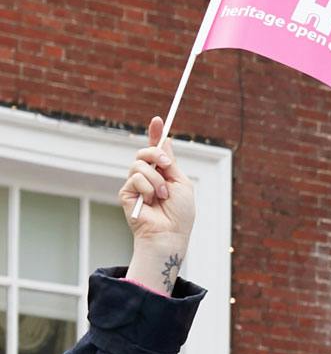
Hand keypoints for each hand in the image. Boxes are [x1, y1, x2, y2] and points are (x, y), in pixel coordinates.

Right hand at [119, 118, 193, 290]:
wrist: (169, 233)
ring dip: (156, 180)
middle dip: (155, 153)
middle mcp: (147, 176)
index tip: (158, 119)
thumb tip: (165, 141)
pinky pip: (135, 179)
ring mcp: (135, 184)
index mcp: (163, 173)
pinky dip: (147, 189)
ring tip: (162, 196)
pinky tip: (150, 202)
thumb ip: (170, 163)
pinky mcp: (126, 193)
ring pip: (139, 165)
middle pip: (144, 152)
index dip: (155, 134)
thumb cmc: (180, 213)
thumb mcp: (181, 183)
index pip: (156, 150)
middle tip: (165, 164)